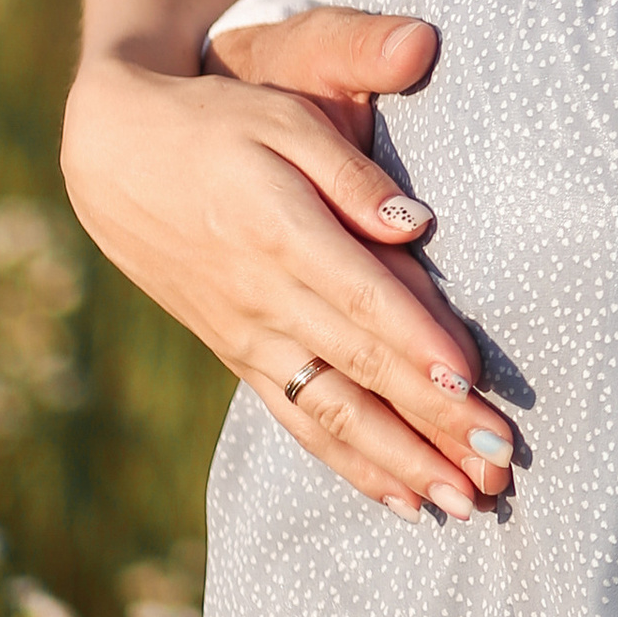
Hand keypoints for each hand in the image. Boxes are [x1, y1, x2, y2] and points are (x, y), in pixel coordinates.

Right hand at [62, 0, 514, 526]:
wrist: (118, 157)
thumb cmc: (220, 121)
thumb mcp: (281, 112)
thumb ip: (349, 169)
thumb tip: (413, 223)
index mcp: (280, 230)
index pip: (360, 296)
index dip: (414, 341)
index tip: (469, 381)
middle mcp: (265, 298)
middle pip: (360, 369)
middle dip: (431, 421)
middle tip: (500, 460)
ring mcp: (251, 337)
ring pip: (333, 414)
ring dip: (401, 463)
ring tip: (467, 504)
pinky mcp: (242, 357)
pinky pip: (301, 422)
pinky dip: (352, 466)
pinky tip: (404, 501)